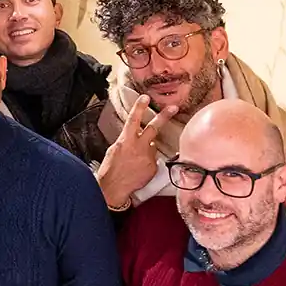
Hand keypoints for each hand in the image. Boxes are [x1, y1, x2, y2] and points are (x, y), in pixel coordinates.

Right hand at [96, 94, 176, 208]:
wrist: (114, 188)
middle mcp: (138, 146)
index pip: (133, 120)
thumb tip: (135, 136)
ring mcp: (148, 157)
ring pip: (152, 146)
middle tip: (174, 107)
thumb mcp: (115, 150)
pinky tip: (138, 169)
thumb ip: (127, 141)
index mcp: (125, 140)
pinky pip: (153, 160)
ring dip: (147, 149)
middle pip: (154, 128)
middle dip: (164, 116)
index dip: (139, 107)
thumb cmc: (111, 170)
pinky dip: (147, 162)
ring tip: (135, 160)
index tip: (145, 97)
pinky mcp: (153, 167)